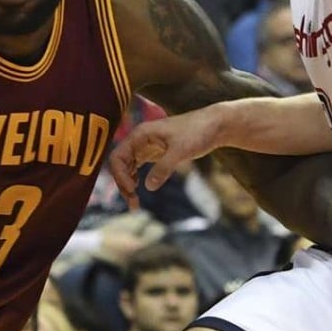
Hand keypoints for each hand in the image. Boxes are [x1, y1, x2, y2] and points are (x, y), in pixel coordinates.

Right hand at [109, 109, 223, 207]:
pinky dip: (135, 179)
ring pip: (127, 167)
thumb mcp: (180, 150)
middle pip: (120, 164)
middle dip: (122, 184)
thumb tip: (148, 187)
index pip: (117, 157)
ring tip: (135, 203)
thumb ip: (164, 168)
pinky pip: (137, 167)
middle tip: (134, 204)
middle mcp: (139, 139)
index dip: (120, 176)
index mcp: (140, 134)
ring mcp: (146, 146)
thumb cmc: (197, 132)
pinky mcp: (155, 153)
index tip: (132, 191)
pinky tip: (139, 189)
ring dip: (127, 184)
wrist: (214, 125)